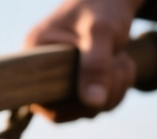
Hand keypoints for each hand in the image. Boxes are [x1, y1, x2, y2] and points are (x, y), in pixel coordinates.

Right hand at [24, 0, 140, 121]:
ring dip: (113, 91)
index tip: (99, 81)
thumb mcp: (101, 33)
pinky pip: (95, 104)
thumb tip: (93, 104)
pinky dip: (116, 90)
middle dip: (101, 93)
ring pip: (84, 110)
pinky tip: (122, 65)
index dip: (72, 101)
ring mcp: (59, 80)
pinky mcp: (77, 83)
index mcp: (33, 55)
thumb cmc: (102, 6)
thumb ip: (95, 67)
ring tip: (122, 60)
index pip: (41, 99)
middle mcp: (40, 72)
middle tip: (119, 63)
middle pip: (64, 110)